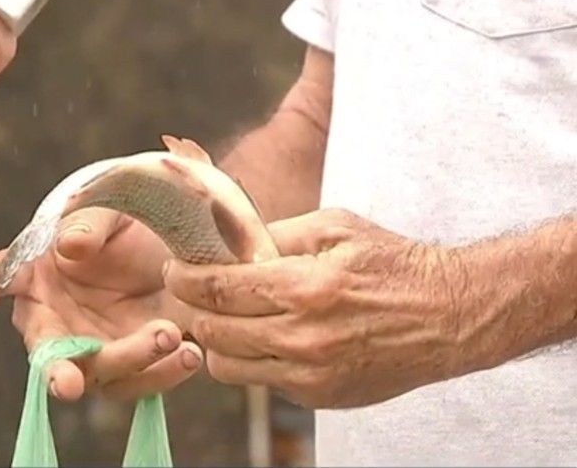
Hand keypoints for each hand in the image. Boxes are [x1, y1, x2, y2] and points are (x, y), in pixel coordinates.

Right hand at [0, 208, 203, 400]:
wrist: (179, 242)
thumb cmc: (128, 219)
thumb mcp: (112, 208)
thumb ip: (89, 225)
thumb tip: (68, 246)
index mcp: (34, 272)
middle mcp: (53, 318)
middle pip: (45, 351)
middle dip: (55, 372)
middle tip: (66, 383)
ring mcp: (92, 347)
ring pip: (98, 373)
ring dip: (130, 361)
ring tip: (168, 334)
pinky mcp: (132, 365)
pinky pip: (140, 382)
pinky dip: (164, 373)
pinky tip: (189, 354)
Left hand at [164, 208, 468, 408]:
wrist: (449, 316)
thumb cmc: (393, 264)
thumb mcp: (335, 227)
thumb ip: (275, 233)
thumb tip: (226, 237)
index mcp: (304, 288)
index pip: (217, 289)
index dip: (185, 278)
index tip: (175, 269)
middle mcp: (302, 337)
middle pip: (211, 330)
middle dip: (192, 307)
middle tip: (192, 290)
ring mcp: (310, 374)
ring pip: (226, 366)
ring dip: (216, 339)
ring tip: (225, 316)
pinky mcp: (319, 396)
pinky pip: (261, 381)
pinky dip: (251, 360)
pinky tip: (265, 335)